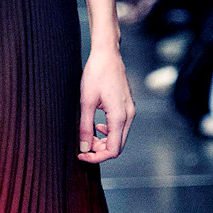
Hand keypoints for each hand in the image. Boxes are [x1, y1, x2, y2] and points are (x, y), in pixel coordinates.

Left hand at [78, 46, 135, 162]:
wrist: (107, 54)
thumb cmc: (96, 73)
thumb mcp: (86, 102)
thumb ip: (85, 127)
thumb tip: (84, 148)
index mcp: (119, 117)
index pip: (112, 150)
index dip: (96, 157)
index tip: (82, 155)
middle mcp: (128, 116)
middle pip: (117, 146)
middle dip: (99, 150)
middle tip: (83, 146)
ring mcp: (129, 111)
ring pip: (119, 138)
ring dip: (103, 141)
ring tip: (88, 136)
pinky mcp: (127, 107)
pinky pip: (120, 127)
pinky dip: (108, 132)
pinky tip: (97, 126)